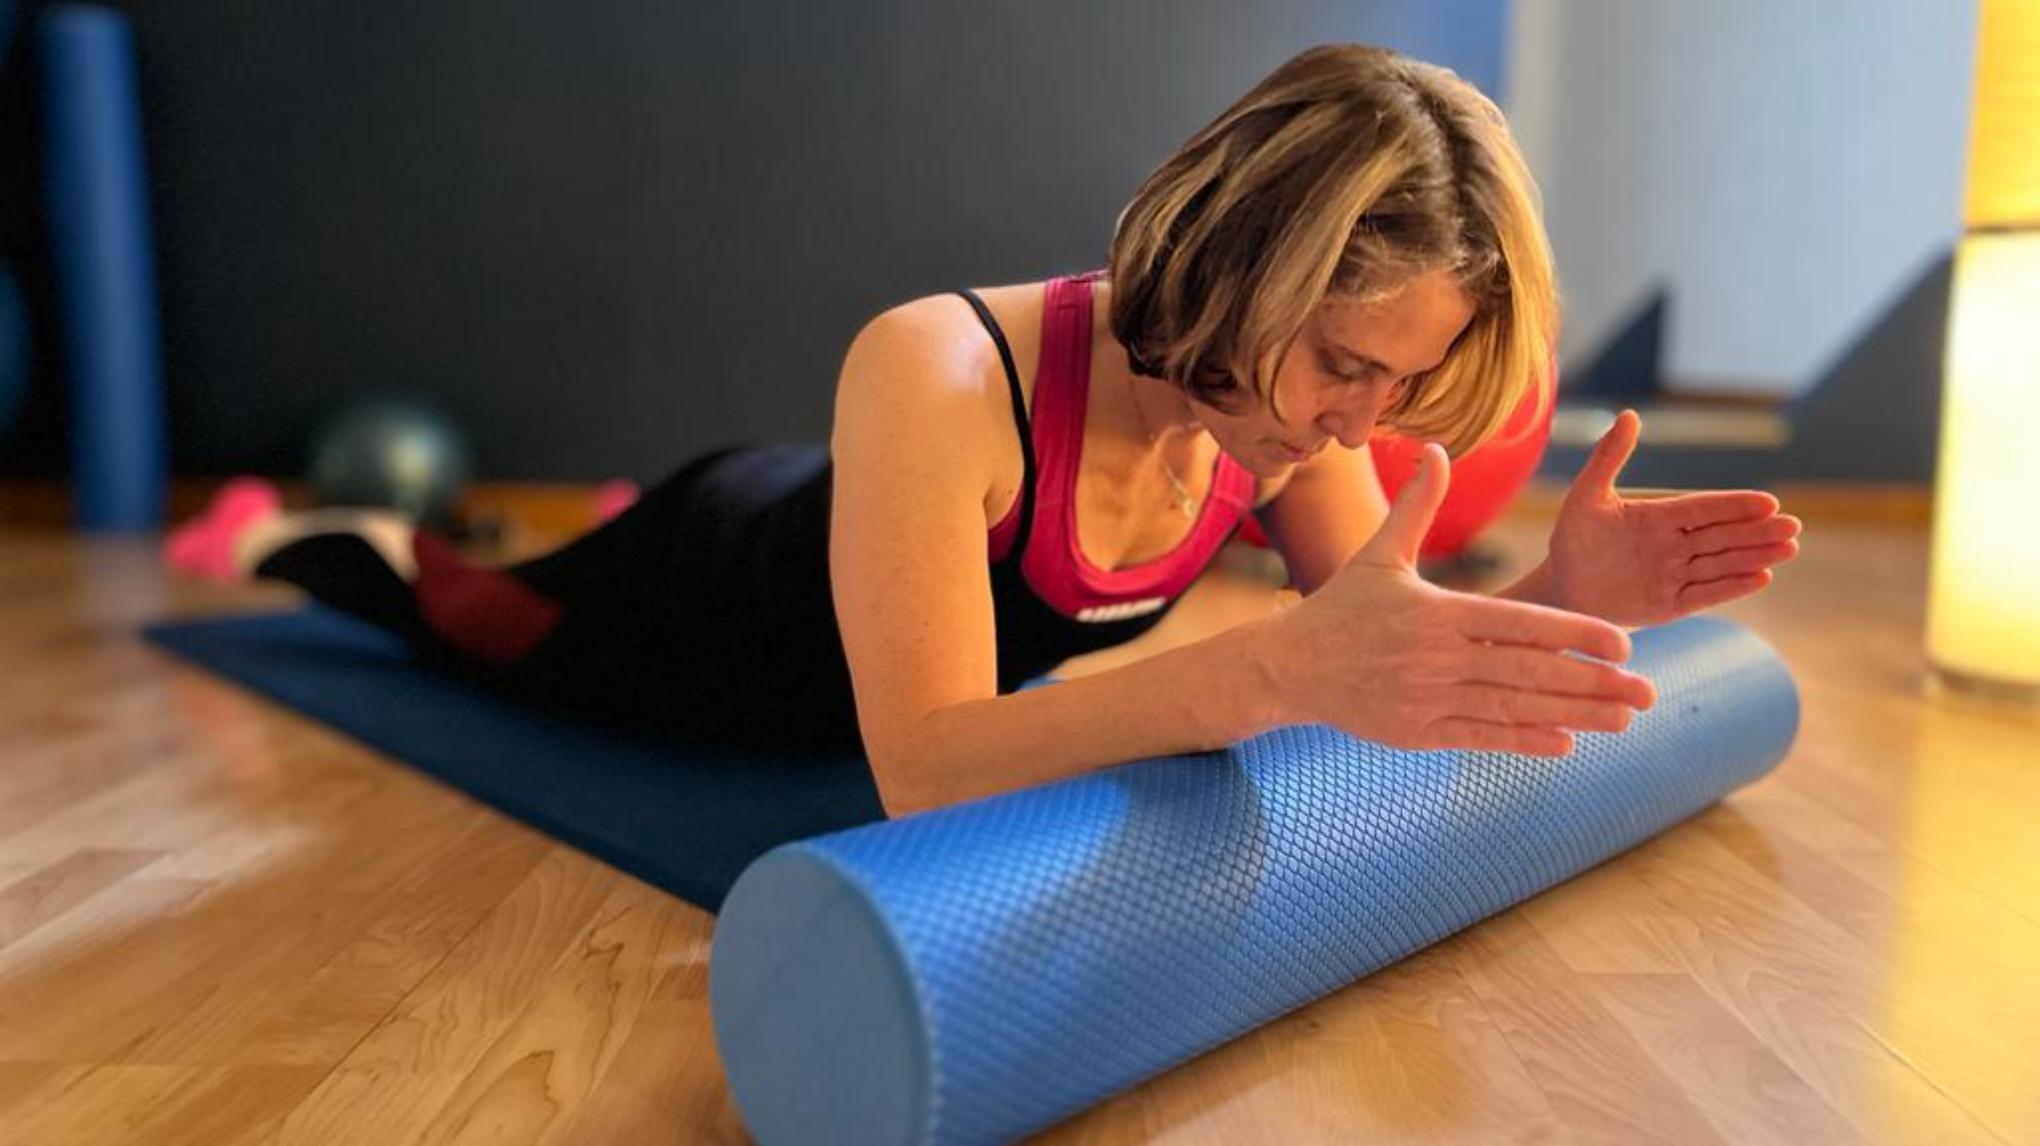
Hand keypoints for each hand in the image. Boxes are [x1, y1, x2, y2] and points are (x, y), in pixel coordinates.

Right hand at [1270, 444, 1656, 756]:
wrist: (1290, 666)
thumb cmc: (1340, 608)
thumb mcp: (1377, 553)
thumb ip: (1417, 506)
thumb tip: (1436, 449)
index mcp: (1438, 613)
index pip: (1520, 625)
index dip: (1575, 634)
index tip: (1622, 642)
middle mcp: (1439, 659)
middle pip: (1529, 673)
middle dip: (1593, 683)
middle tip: (1646, 689)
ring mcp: (1429, 699)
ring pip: (1515, 709)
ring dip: (1574, 715)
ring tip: (1622, 718)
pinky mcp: (1418, 731)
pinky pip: (1482, 736)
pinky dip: (1525, 740)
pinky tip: (1566, 742)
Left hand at [1540, 410, 1800, 625]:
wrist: (1560, 588)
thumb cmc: (1573, 540)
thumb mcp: (1587, 496)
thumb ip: (1608, 457)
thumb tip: (1630, 413)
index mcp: (1659, 518)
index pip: (1704, 509)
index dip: (1735, 506)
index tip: (1768, 502)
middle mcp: (1673, 546)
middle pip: (1722, 536)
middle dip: (1758, 532)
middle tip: (1794, 526)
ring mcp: (1674, 576)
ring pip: (1721, 563)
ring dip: (1754, 556)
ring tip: (1789, 548)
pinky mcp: (1669, 606)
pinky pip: (1704, 594)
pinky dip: (1731, 587)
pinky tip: (1761, 577)